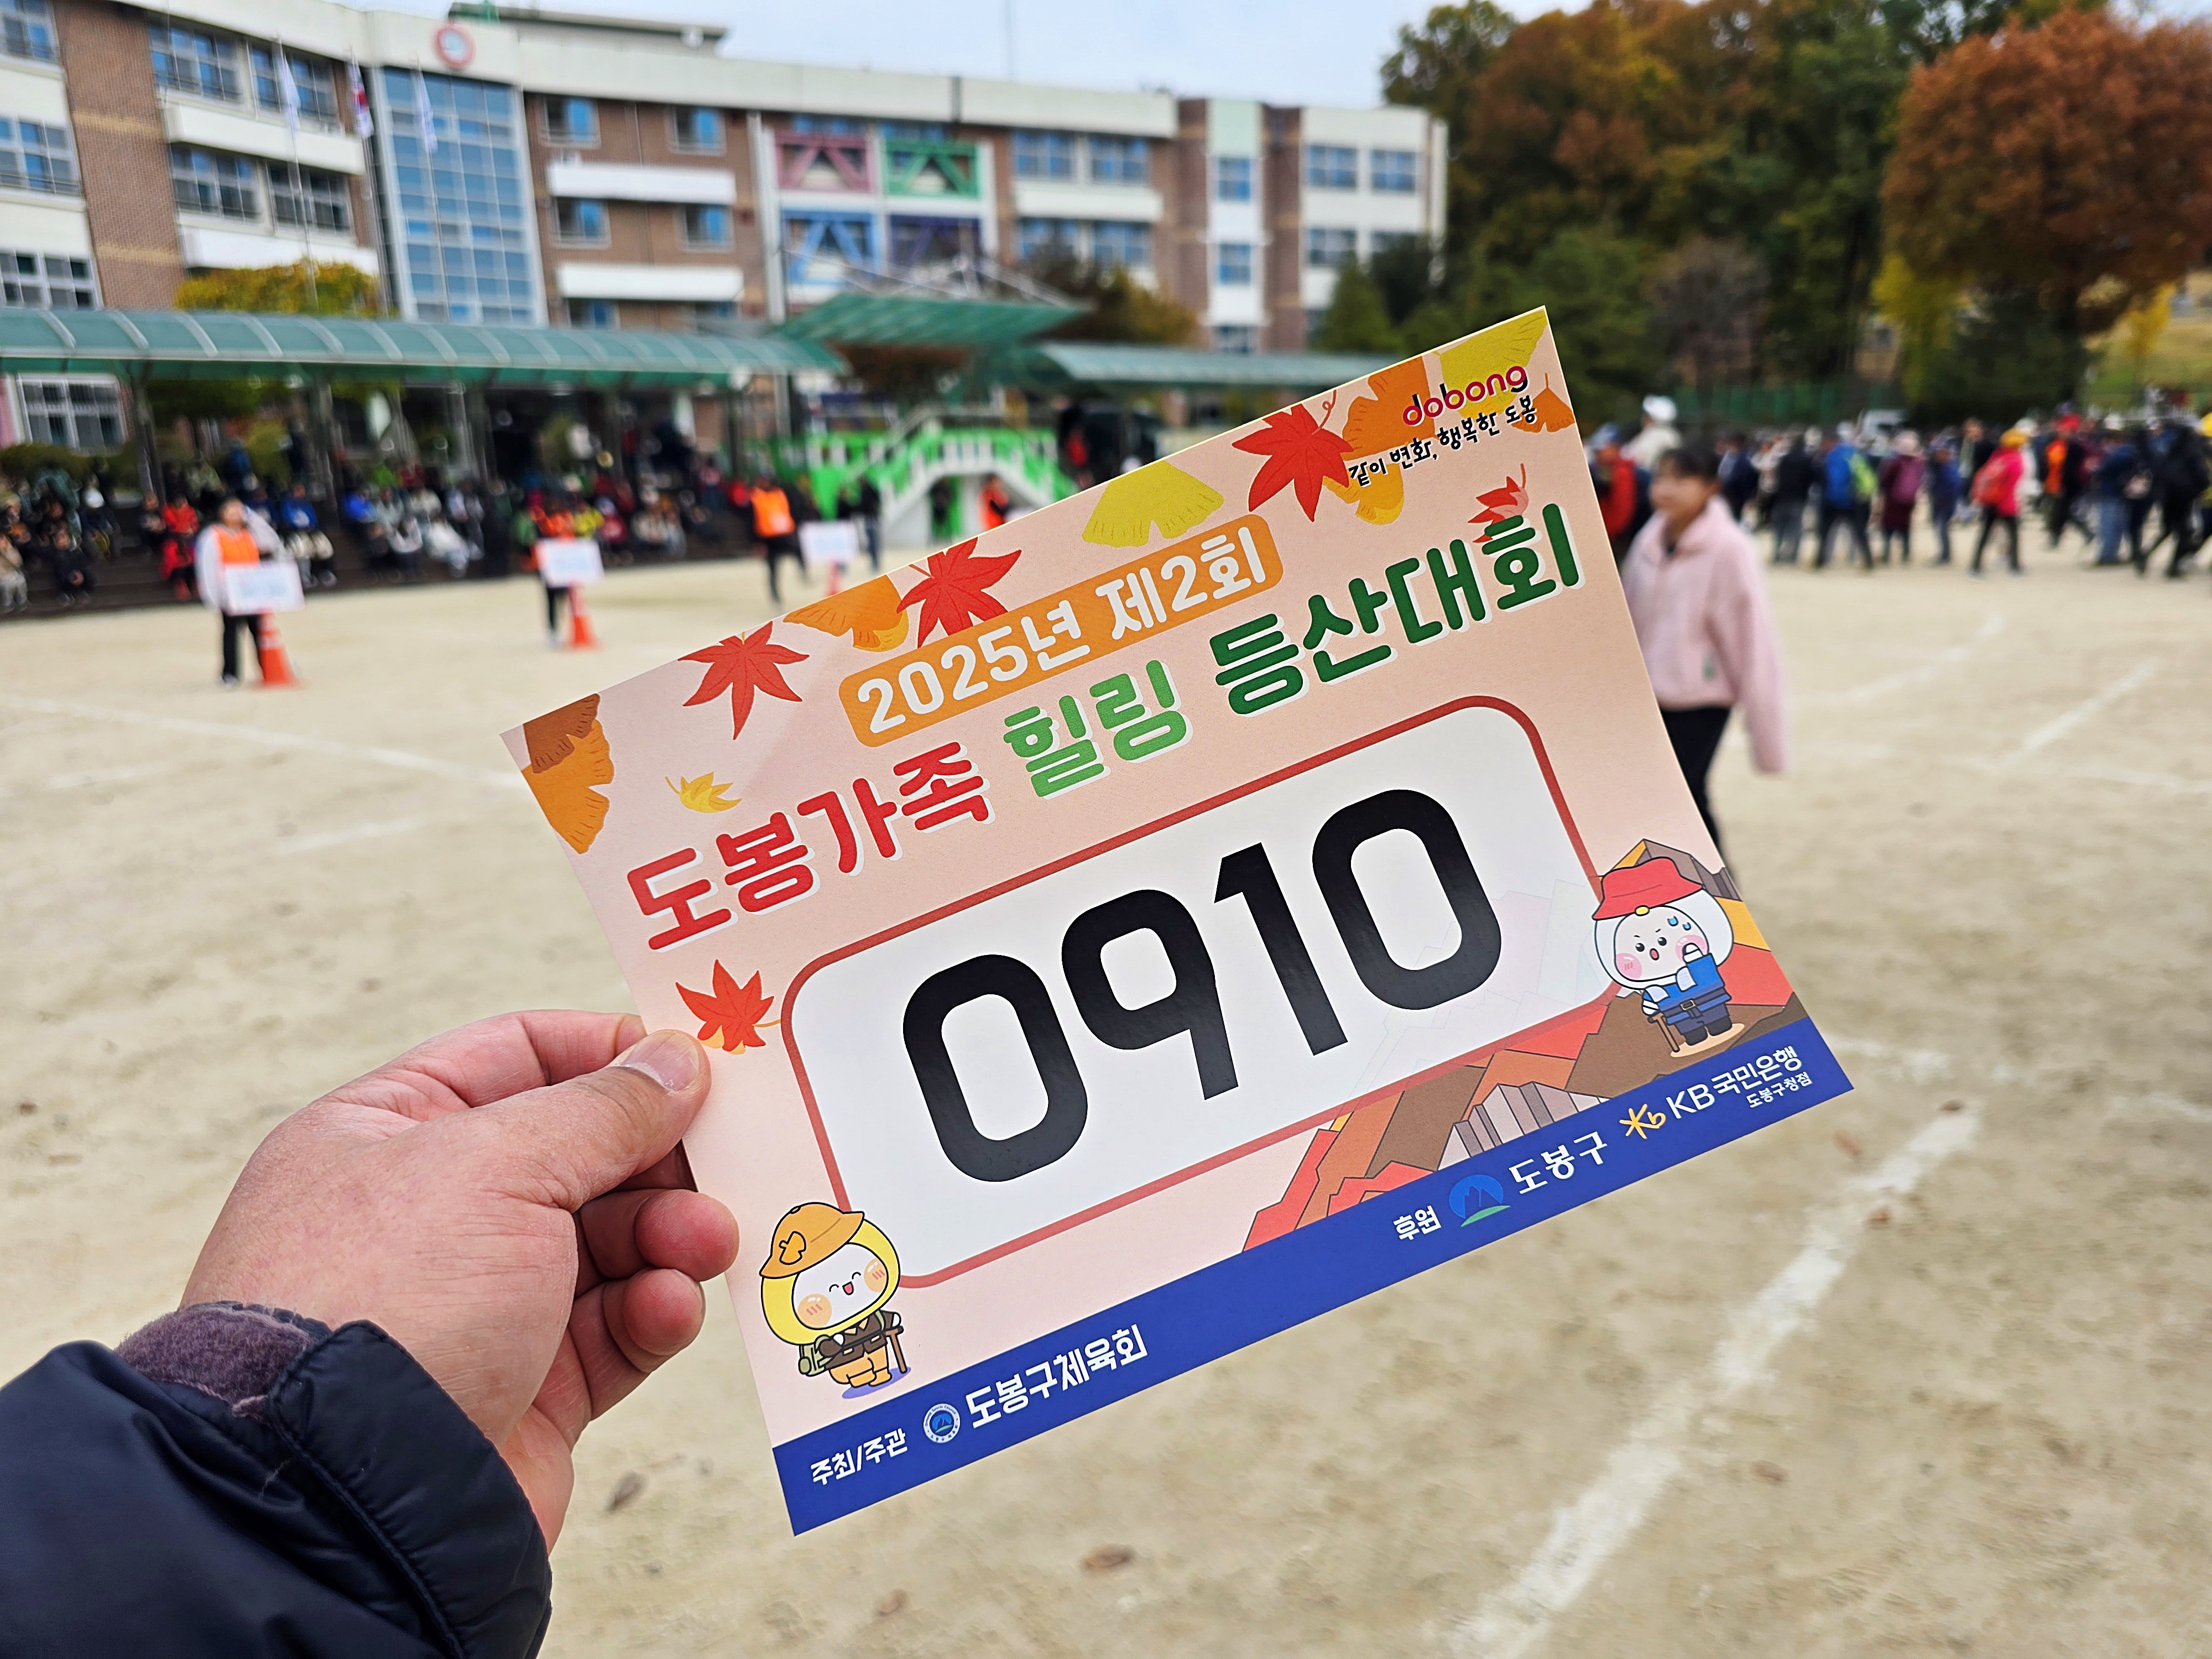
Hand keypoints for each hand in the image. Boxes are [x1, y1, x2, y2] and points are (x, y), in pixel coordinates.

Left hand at [182, 1012, 737, 1545]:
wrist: (344, 1502)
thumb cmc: (385, 1302)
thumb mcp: (497, 1165)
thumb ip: (602, 1108)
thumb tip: (675, 1061)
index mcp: (386, 1134)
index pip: (517, 1057)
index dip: (610, 1054)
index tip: (694, 1064)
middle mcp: (429, 1216)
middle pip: (579, 1155)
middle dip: (659, 1158)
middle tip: (725, 1161)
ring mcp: (478, 1306)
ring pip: (610, 1244)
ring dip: (669, 1235)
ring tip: (704, 1242)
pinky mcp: (526, 1389)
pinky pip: (615, 1331)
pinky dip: (653, 1313)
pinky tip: (667, 1308)